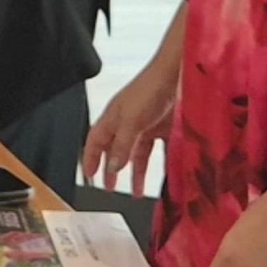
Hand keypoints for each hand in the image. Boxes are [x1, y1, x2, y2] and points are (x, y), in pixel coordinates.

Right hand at [81, 50, 177, 191]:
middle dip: (111, 170)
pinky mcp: (165, 128)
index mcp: (112, 118)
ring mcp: (146, 125)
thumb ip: (121, 145)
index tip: (89, 176)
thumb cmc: (150, 88)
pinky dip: (160, 165)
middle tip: (109, 187)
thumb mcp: (131, 121)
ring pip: (138, 154)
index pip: (94, 142)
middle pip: (115, 150)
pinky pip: (160, 152)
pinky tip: (163, 176)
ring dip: (136, 173)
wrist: (177, 75)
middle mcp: (128, 123)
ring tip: (136, 191)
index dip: (89, 158)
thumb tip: (112, 166)